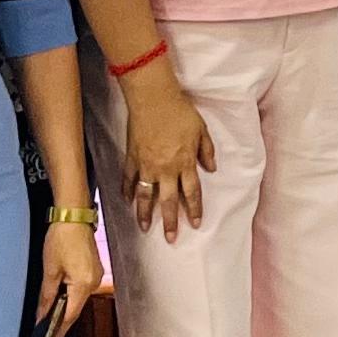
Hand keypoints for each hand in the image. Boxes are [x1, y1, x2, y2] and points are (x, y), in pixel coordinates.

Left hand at [35, 212, 104, 336]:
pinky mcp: (94, 270)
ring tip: (50, 318)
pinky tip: (60, 298)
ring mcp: (96, 276)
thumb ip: (47, 296)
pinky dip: (70, 296)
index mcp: (84, 284)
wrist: (74, 216)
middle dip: (61, 321)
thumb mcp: (50, 270)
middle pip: (76, 309)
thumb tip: (42, 315)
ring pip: (78, 299)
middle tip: (46, 334)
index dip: (59, 331)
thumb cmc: (61, 239)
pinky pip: (81, 289)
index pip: (70, 315)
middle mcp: (94, 283)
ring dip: (65, 307)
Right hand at [121, 65, 215, 240]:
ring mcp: (146, 165)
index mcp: (184, 162)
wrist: (153, 98)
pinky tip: (126, 201)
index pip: (191, 192)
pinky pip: (128, 178)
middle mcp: (165, 168)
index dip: (193, 209)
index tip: (195, 224)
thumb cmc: (180, 111)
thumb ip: (206, 150)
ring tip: (145, 228)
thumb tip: (212, 167)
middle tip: (171, 238)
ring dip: (145, 213)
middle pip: (168, 201)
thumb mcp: (201, 129)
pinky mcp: (131, 157)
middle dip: (170, 222)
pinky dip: (126, 191)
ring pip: (145, 195)